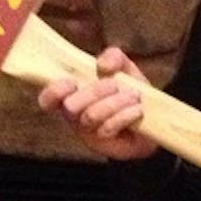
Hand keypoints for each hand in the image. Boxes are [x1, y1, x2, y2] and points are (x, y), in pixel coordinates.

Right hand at [37, 46, 158, 161]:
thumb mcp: (123, 67)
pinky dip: (124, 115)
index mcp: (71, 94)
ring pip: (90, 116)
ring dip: (113, 102)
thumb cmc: (129, 90)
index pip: (47, 99)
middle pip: (70, 107)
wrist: (153, 118)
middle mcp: (74, 116)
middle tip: (115, 85)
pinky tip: (137, 109)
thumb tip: (103, 64)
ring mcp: (87, 132)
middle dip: (94, 92)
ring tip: (134, 95)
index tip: (72, 82)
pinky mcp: (102, 144)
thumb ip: (113, 57)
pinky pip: (107, 128)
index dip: (54, 91)